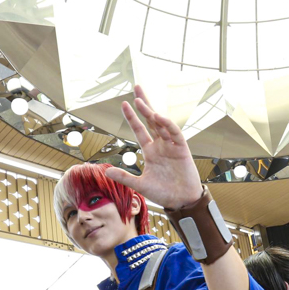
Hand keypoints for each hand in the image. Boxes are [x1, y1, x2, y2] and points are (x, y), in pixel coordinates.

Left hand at [103, 85, 202, 209]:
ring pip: (161, 124)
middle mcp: (160, 145)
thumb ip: (125, 177)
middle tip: (136, 88)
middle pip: (151, 120)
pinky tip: (158, 116)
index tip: (124, 104)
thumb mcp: (140, 185)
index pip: (139, 129)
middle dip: (143, 104)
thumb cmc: (163, 193)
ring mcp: (171, 145)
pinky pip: (174, 133)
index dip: (132, 117)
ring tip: (140, 101)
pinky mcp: (182, 149)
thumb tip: (106, 171)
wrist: (181, 201)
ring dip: (151, 112)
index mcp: (150, 151)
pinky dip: (167, 124)